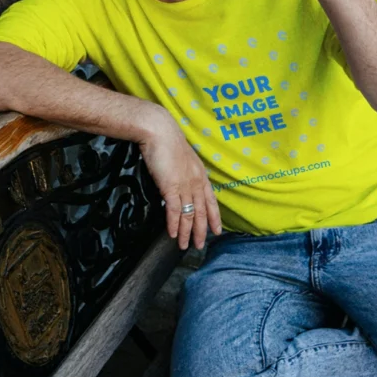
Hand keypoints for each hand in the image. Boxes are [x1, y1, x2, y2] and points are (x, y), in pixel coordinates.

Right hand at [138, 117, 221, 249]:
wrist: (159, 131)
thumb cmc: (167, 141)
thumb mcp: (181, 158)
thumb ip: (184, 172)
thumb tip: (180, 184)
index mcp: (200, 174)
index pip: (211, 200)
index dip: (215, 217)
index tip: (217, 230)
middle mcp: (195, 182)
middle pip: (202, 212)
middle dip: (201, 230)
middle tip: (200, 245)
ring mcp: (184, 185)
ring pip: (189, 214)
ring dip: (186, 232)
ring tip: (184, 245)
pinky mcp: (171, 187)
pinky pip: (174, 211)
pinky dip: (173, 224)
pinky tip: (171, 234)